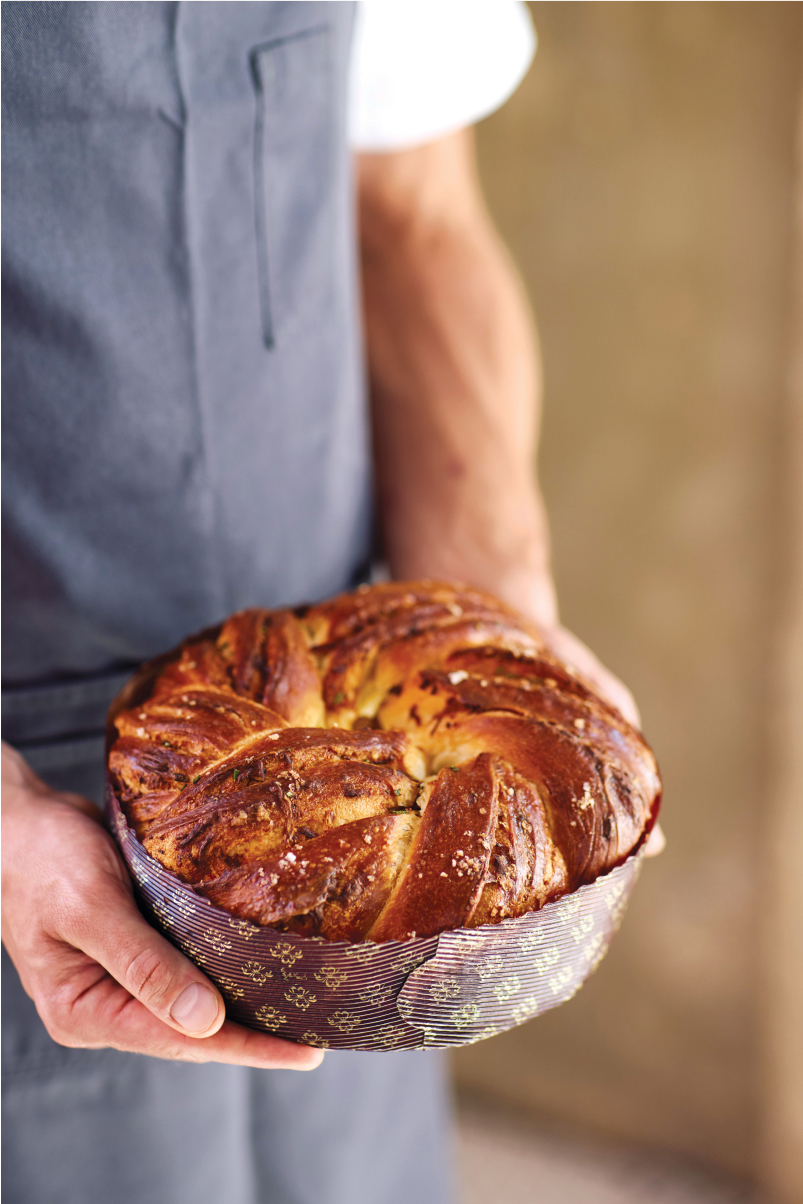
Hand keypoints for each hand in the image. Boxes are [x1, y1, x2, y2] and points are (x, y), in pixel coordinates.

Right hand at [1, 742, 322, 1068]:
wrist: (18, 819)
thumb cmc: (41, 857)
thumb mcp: (91, 907)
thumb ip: (144, 964)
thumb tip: (205, 1022)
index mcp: (85, 1010)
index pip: (180, 1040)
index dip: (247, 1047)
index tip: (304, 1054)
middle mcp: (104, 1003)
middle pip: (192, 1029)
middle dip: (254, 1032)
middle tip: (320, 1031)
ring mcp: (118, 976)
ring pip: (193, 999)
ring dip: (243, 1000)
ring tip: (304, 1005)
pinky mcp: (133, 944)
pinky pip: (186, 964)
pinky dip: (223, 964)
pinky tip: (262, 960)